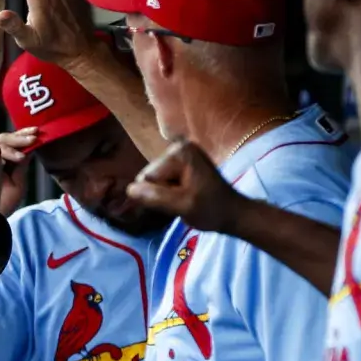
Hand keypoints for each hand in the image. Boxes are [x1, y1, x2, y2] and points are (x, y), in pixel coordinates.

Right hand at [0, 128, 37, 216]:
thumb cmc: (3, 203)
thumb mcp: (18, 183)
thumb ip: (22, 165)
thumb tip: (32, 146)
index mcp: (3, 159)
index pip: (12, 141)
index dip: (22, 135)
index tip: (35, 132)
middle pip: (2, 138)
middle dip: (18, 138)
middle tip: (32, 139)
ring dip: (9, 146)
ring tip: (20, 157)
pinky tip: (6, 161)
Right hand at [127, 140, 245, 231]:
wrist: (232, 213)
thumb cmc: (211, 210)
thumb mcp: (183, 206)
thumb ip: (157, 197)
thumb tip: (129, 190)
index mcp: (180, 152)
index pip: (149, 176)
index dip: (158, 194)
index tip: (179, 201)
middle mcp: (178, 147)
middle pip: (149, 175)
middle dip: (160, 193)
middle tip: (182, 202)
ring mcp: (179, 154)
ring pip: (153, 180)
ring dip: (164, 193)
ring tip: (184, 200)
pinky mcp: (180, 162)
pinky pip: (161, 179)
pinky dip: (168, 191)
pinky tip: (184, 195)